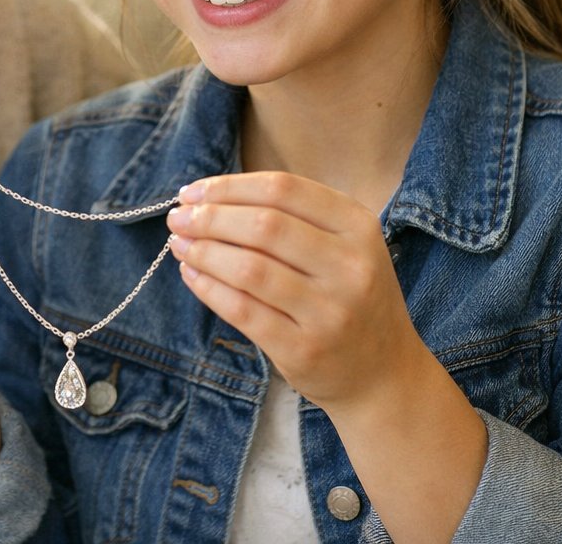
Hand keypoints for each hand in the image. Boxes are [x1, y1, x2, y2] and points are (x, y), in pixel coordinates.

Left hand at [166, 172, 425, 412]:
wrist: (384, 375)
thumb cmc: (349, 299)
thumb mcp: (344, 247)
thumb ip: (291, 219)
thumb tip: (208, 198)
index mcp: (358, 226)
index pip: (283, 190)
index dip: (229, 187)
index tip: (192, 191)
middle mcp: (350, 266)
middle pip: (263, 226)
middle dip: (209, 217)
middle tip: (178, 218)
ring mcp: (330, 311)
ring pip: (249, 268)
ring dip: (203, 252)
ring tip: (179, 245)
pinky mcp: (305, 349)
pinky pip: (243, 310)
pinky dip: (209, 289)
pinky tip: (191, 275)